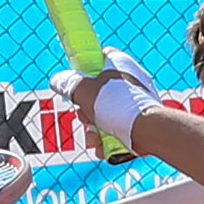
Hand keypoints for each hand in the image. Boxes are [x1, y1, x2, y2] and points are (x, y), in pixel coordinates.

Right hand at [49, 45, 165, 139]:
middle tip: (85, 117)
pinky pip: (119, 124)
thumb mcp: (83, 92)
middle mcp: (130, 78)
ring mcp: (137, 99)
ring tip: (94, 138)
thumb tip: (57, 81)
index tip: (76, 81)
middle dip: (86, 109)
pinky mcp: (141, 118)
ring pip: (107, 112)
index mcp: (119, 63)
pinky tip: (104, 146)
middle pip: (99, 90)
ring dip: (95, 128)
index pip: (100, 57)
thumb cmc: (116, 105)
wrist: (146, 129)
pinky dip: (109, 137)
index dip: (85, 69)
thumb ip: (68, 85)